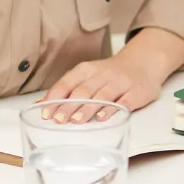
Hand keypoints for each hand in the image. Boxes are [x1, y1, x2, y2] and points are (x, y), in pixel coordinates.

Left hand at [38, 55, 160, 123]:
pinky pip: (123, 102)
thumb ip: (66, 89)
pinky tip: (102, 118)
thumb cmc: (109, 74)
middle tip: (58, 120)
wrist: (143, 62)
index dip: (55, 98)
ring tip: (76, 120)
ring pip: (101, 96)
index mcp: (87, 69)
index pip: (67, 83)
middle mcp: (102, 74)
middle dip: (69, 106)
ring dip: (87, 108)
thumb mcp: (87, 75)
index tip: (46, 112)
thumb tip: (40, 104)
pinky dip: (112, 110)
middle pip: (82, 91)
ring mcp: (120, 83)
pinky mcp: (136, 92)